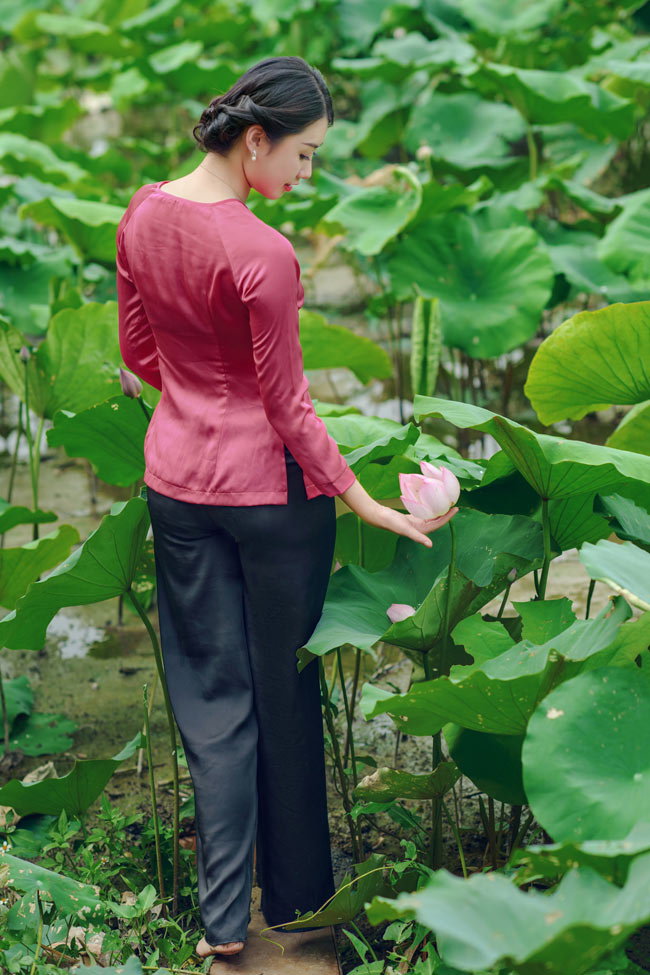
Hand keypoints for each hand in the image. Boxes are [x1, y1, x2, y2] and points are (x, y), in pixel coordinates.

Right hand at [338, 476, 458, 547]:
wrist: (379, 517)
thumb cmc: (392, 523)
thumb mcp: (406, 529)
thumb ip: (418, 537)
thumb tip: (430, 545)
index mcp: (421, 531)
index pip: (438, 524)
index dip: (448, 517)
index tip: (456, 508)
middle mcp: (420, 528)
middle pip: (437, 520)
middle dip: (446, 513)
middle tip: (454, 504)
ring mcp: (416, 523)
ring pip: (431, 516)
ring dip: (438, 510)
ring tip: (445, 503)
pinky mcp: (411, 518)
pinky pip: (424, 513)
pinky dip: (429, 508)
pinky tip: (432, 502)